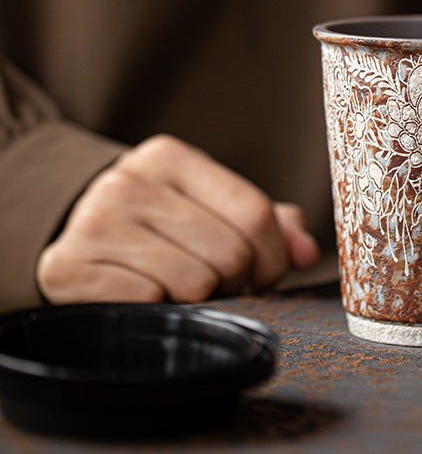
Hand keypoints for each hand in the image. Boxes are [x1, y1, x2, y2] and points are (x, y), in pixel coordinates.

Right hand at [36, 134, 319, 303]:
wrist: (72, 240)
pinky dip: (156, 310)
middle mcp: (128, 181)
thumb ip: (266, 224)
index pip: (255, 213)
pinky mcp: (67, 268)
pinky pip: (149, 304)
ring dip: (198, 299)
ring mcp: (94, 223)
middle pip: (229, 253)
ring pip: (194, 283)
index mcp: (169, 156)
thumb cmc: (158, 227)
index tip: (265, 273)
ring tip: (179, 286)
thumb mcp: (210, 209)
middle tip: (214, 281)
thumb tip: (307, 252)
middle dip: (234, 280)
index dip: (273, 256)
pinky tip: (143, 295)